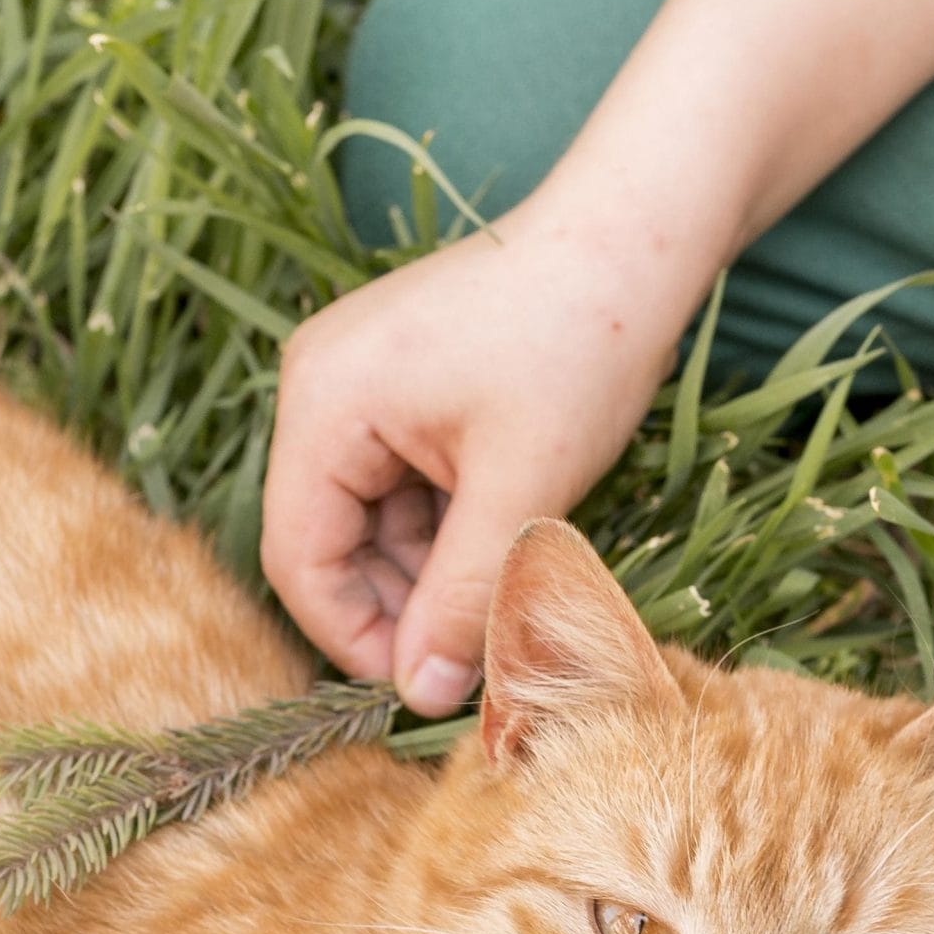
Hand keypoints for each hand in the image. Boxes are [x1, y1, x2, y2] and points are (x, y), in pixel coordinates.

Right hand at [261, 200, 686, 713]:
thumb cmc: (579, 346)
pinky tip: (504, 546)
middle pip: (328, 541)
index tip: (423, 689)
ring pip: (372, 521)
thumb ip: (463, 597)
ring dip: (428, 574)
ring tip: (502, 600)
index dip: (352, 639)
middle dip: (396, 608)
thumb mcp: (522, 491)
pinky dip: (446, 529)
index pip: (298, 559)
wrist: (635, 237)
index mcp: (323, 405)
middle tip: (472, 658)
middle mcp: (321, 388)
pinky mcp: (403, 385)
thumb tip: (419, 695)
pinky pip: (403, 485)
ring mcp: (360, 383)